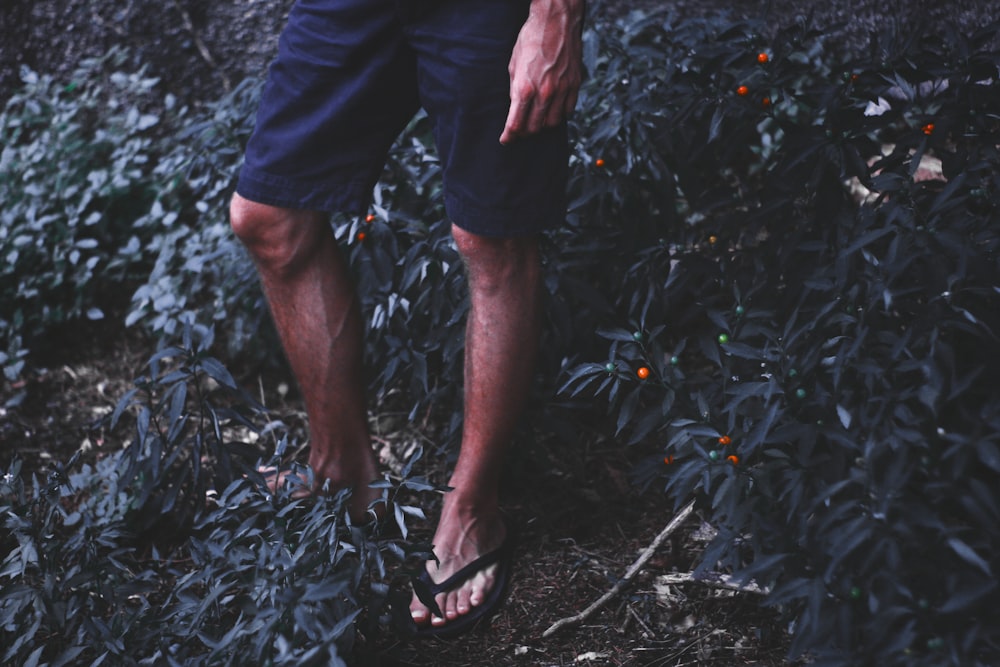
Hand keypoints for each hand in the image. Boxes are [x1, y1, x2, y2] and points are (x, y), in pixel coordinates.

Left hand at [499, 0, 583, 144]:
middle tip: (519, 131)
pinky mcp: (575, 84)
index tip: (506, 139)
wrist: (557, 20)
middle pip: (534, 127)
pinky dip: (559, 114)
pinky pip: (568, 110)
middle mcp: (545, 93)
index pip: (516, 124)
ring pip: (553, 123)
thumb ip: (515, 89)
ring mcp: (562, 90)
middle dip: (524, 132)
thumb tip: (515, 107)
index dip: (509, 136)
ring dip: (543, 125)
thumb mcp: (514, 64)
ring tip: (536, 121)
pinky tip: (552, 110)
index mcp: (525, 88)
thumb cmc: (531, 38)